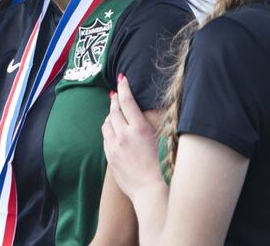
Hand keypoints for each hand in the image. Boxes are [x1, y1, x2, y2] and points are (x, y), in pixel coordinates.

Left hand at [101, 75, 164, 200]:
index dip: (124, 88)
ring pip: (106, 123)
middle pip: (114, 110)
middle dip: (115, 99)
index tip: (121, 78)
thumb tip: (149, 112)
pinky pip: (105, 138)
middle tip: (115, 93)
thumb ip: (153, 124)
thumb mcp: (162, 140)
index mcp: (139, 128)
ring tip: (113, 111)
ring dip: (110, 115)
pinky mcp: (110, 157)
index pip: (128, 101)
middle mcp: (124, 135)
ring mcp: (114, 146)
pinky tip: (111, 129)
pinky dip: (108, 130)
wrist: (151, 191)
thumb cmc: (164, 167)